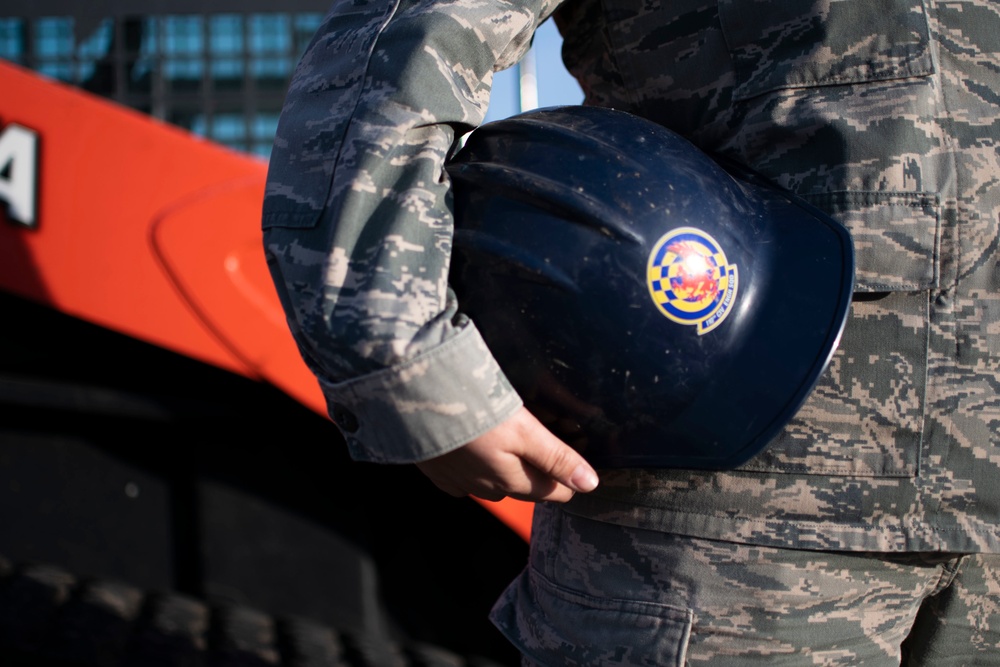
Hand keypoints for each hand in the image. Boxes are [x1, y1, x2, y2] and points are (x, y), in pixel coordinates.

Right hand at [415, 407, 598, 502]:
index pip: (554, 491)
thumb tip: (589, 485)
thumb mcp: (524, 431)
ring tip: (511, 434)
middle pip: (526, 485)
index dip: (568, 471)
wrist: (411, 402)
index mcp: (513, 481)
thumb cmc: (472, 411)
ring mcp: (459, 482)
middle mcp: (487, 489)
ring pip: (496, 481)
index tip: (574, 446)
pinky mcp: (436, 471)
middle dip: (541, 467)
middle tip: (548, 433)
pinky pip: (465, 476)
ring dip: (507, 463)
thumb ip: (556, 458)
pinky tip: (474, 443)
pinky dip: (475, 463)